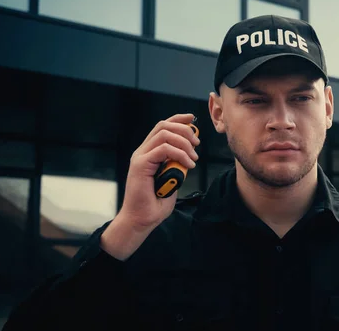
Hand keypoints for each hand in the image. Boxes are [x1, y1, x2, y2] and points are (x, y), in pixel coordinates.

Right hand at [101, 113, 199, 259]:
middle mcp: (143, 152)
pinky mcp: (141, 165)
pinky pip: (163, 149)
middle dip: (184, 130)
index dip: (178, 119)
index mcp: (149, 153)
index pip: (162, 127)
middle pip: (164, 126)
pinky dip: (179, 154)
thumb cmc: (155, 203)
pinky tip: (188, 165)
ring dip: (184, 143)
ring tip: (193, 158)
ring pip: (164, 135)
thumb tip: (188, 156)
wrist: (142, 219)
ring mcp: (140, 157)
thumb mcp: (173, 179)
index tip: (193, 120)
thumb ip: (178, 165)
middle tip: (197, 144)